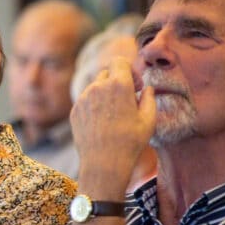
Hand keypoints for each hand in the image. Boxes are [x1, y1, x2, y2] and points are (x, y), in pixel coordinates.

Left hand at [70, 57, 156, 192]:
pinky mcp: (74, 111)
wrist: (103, 163)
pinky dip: (94, 105)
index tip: (135, 86)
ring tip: (114, 114)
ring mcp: (83, 99)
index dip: (128, 70)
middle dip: (117, 81)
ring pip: (94, 86)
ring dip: (104, 93)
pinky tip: (102, 123)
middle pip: (107, 73)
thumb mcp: (149, 119)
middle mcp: (97, 87)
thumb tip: (147, 89)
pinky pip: (85, 100)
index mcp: (118, 85)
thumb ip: (149, 98)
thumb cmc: (130, 142)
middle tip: (126, 99)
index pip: (119, 61)